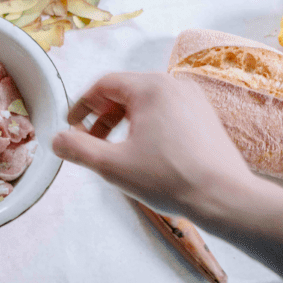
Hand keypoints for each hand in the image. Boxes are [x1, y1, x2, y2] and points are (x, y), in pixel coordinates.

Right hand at [52, 72, 254, 216]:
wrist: (225, 198)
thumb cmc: (171, 179)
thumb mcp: (112, 165)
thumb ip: (78, 148)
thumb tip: (57, 140)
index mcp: (150, 87)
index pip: (103, 85)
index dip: (81, 106)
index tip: (71, 126)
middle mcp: (173, 85)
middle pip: (124, 92)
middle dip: (102, 117)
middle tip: (90, 142)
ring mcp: (192, 99)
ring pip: (145, 103)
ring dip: (123, 123)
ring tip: (116, 151)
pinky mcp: (204, 116)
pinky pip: (165, 112)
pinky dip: (147, 126)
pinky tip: (145, 153)